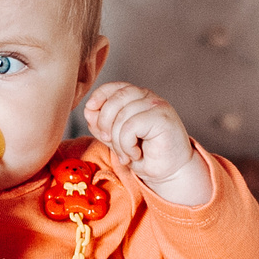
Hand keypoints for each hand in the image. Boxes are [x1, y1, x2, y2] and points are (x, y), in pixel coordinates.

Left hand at [84, 82, 206, 203]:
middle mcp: (147, 97)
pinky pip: (131, 127)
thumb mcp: (116, 139)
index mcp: (136, 97)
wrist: (169, 171)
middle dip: (104, 123)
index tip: (90, 110)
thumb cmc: (145, 154)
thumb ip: (102, 125)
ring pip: (121, 116)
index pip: (112, 87)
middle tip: (107, 140)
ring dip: (117, 141)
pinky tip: (136, 153)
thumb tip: (89, 111)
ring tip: (126, 154)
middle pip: (114, 99)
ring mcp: (156, 105)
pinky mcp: (161, 117)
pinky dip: (127, 145)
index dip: (98, 96)